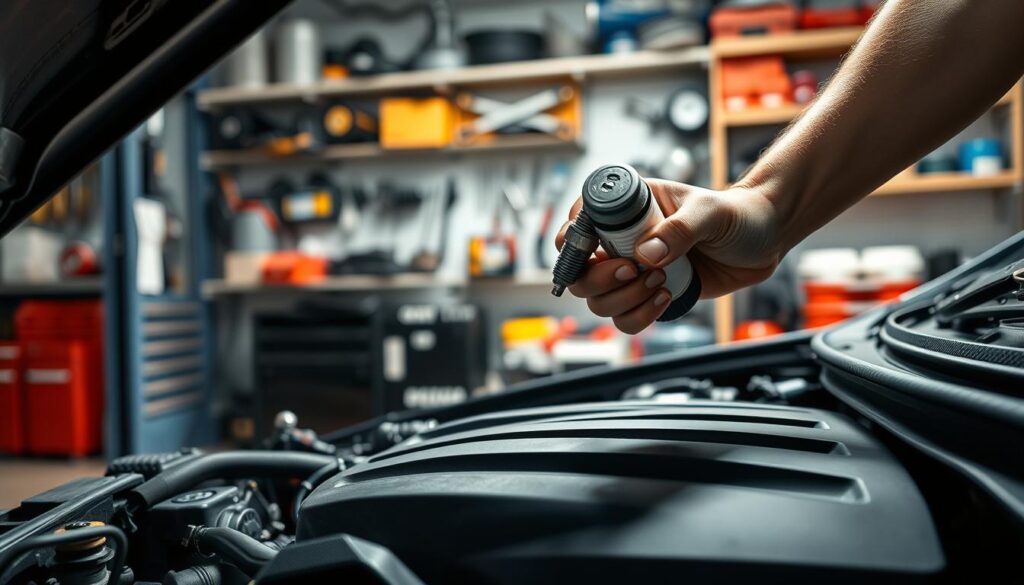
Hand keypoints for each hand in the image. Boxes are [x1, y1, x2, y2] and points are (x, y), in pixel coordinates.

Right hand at [555, 179, 781, 333]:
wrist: (764, 239)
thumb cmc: (737, 214)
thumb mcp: (711, 213)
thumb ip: (679, 230)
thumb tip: (646, 255)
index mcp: (629, 209)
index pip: (580, 221)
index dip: (574, 239)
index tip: (595, 251)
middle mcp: (623, 241)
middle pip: (581, 272)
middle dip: (602, 279)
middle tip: (635, 271)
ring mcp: (635, 271)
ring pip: (599, 301)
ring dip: (625, 300)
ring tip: (661, 284)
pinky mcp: (650, 295)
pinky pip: (625, 319)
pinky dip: (639, 316)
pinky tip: (666, 299)